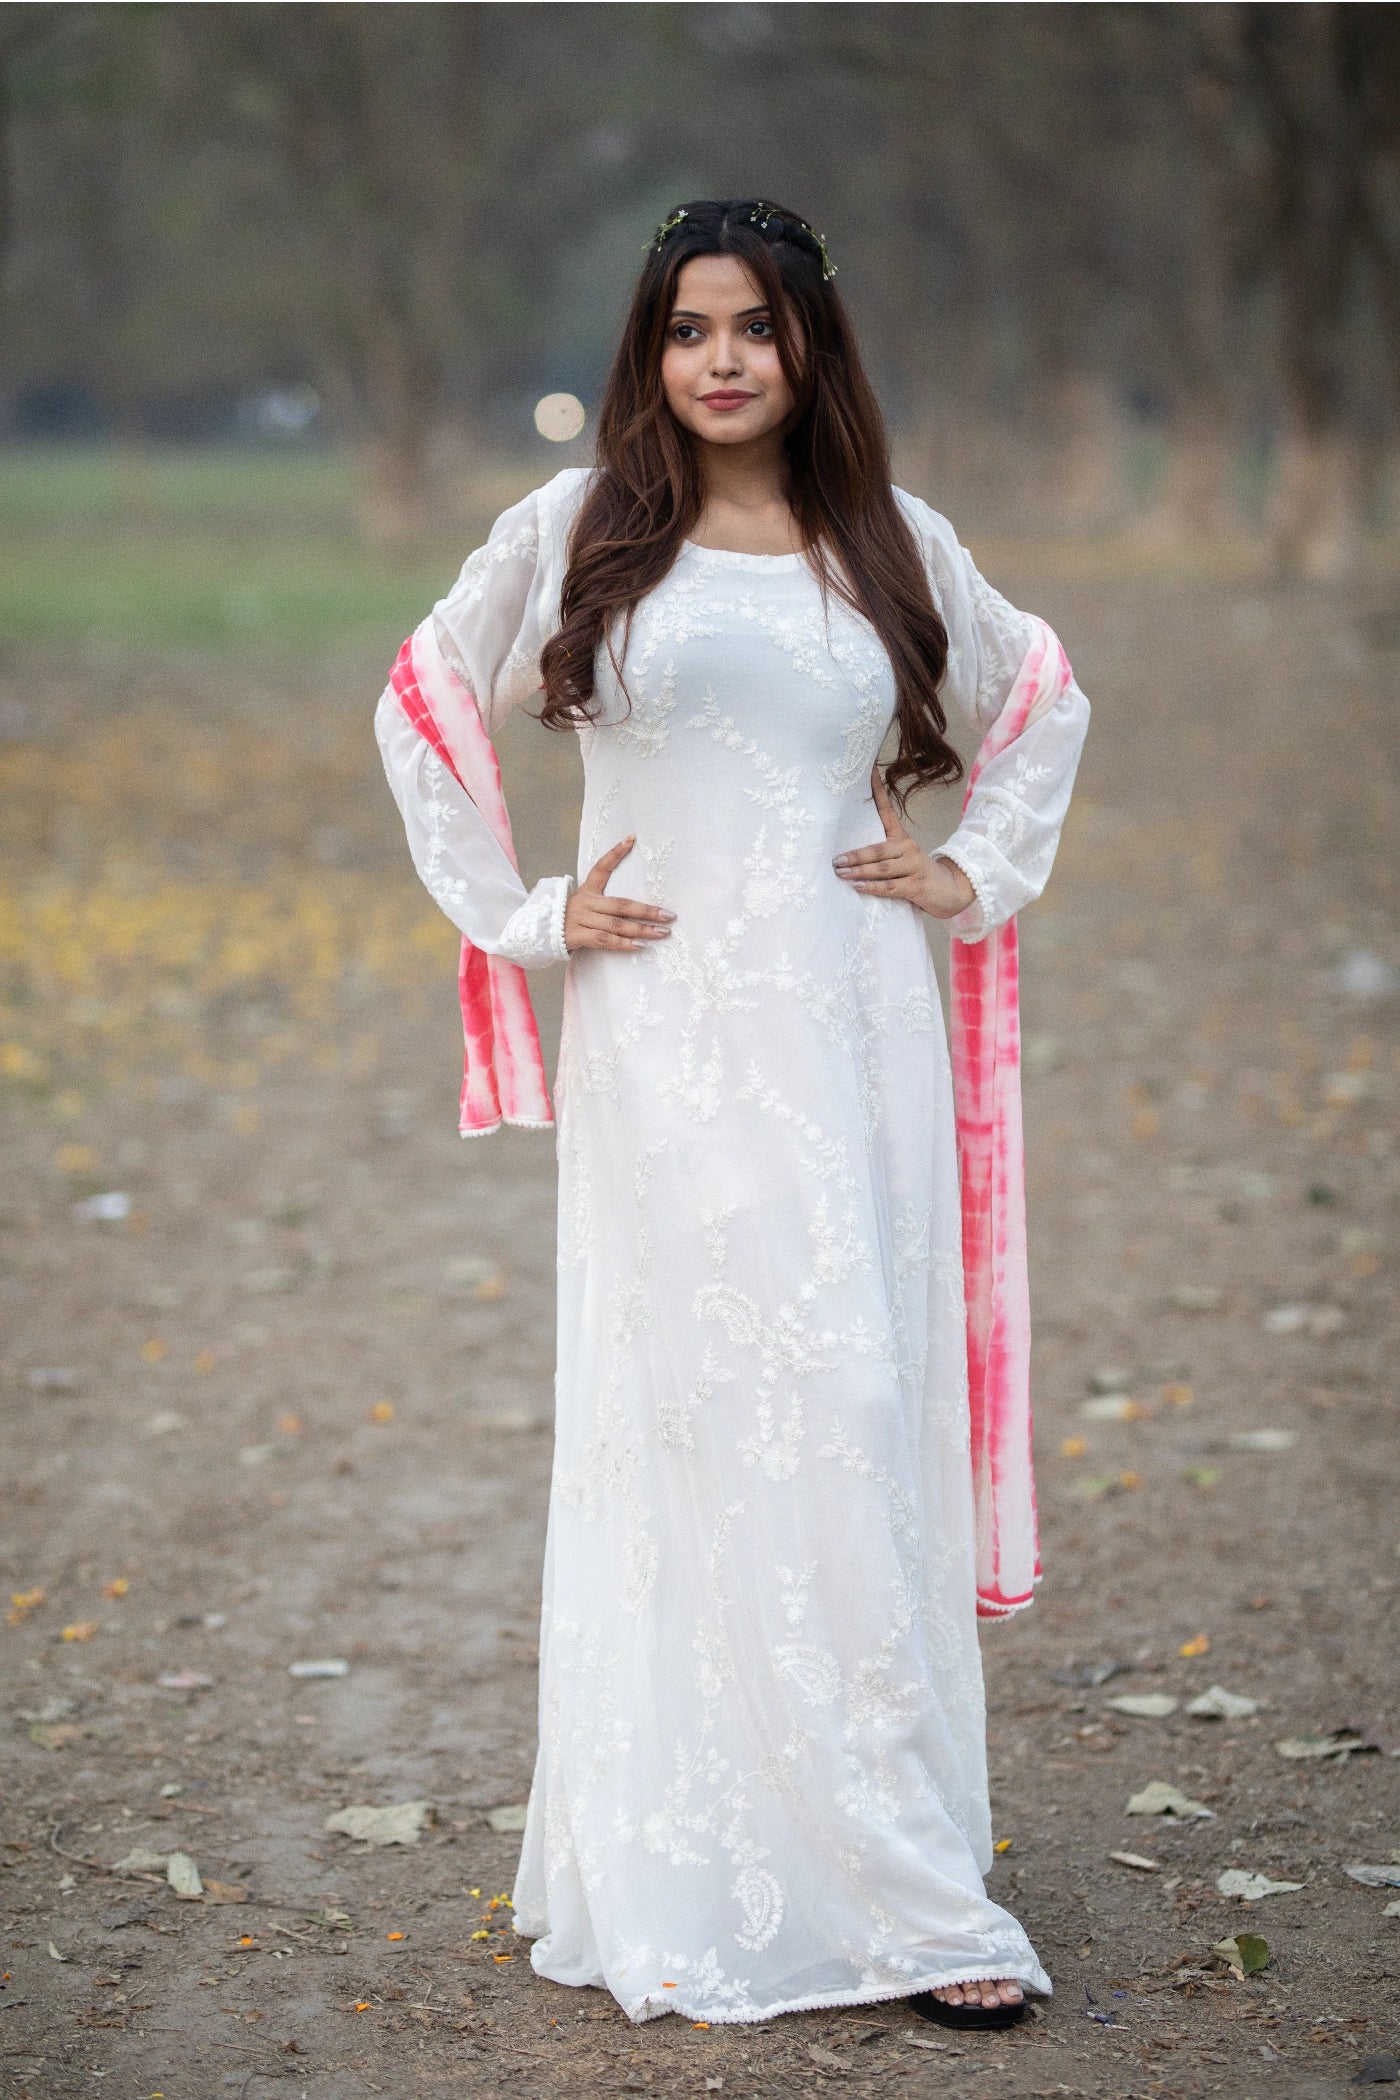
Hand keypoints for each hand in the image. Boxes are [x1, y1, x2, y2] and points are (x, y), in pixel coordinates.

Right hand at [563, 835, 675, 951]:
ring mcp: (580, 919)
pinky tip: (640, 945)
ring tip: (662, 933)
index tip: (632, 839)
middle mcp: (584, 902)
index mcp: (586, 890)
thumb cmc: (569, 919)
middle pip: (620, 905)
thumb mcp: (583, 904)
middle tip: (670, 915)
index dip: (616, 853)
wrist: (537, 933)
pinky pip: (603, 940)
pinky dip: (622, 944)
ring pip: (615, 924)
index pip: (601, 867)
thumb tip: (636, 906)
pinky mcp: (576, 936)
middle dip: (647, 911)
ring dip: (641, 929)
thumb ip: (603, 904)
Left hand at [832, 764, 976, 920]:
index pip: (887, 811)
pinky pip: (890, 886)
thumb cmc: (916, 873)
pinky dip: (873, 887)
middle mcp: (908, 849)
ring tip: (841, 873)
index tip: (869, 772)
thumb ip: (880, 854)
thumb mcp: (901, 858)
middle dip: (855, 855)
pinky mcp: (916, 886)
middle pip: (878, 849)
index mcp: (901, 838)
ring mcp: (913, 867)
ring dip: (860, 871)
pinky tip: (859, 886)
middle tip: (836, 859)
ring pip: (882, 869)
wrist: (949, 890)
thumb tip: (846, 852)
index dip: (878, 792)